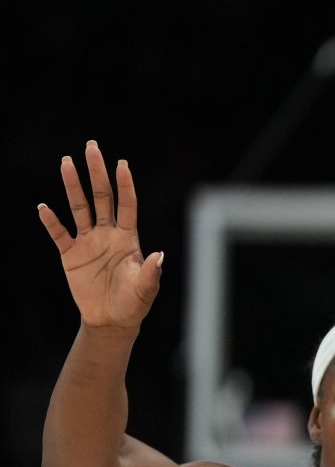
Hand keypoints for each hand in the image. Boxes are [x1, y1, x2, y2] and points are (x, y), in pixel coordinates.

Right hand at [38, 140, 162, 330]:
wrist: (112, 320)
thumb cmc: (134, 304)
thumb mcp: (145, 290)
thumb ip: (151, 273)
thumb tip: (159, 256)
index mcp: (129, 238)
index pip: (127, 205)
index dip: (125, 185)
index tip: (122, 164)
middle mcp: (108, 233)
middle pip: (101, 197)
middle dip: (97, 172)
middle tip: (91, 147)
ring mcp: (88, 241)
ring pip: (79, 208)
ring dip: (72, 186)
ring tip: (65, 162)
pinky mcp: (70, 254)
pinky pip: (59, 234)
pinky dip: (51, 222)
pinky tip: (43, 207)